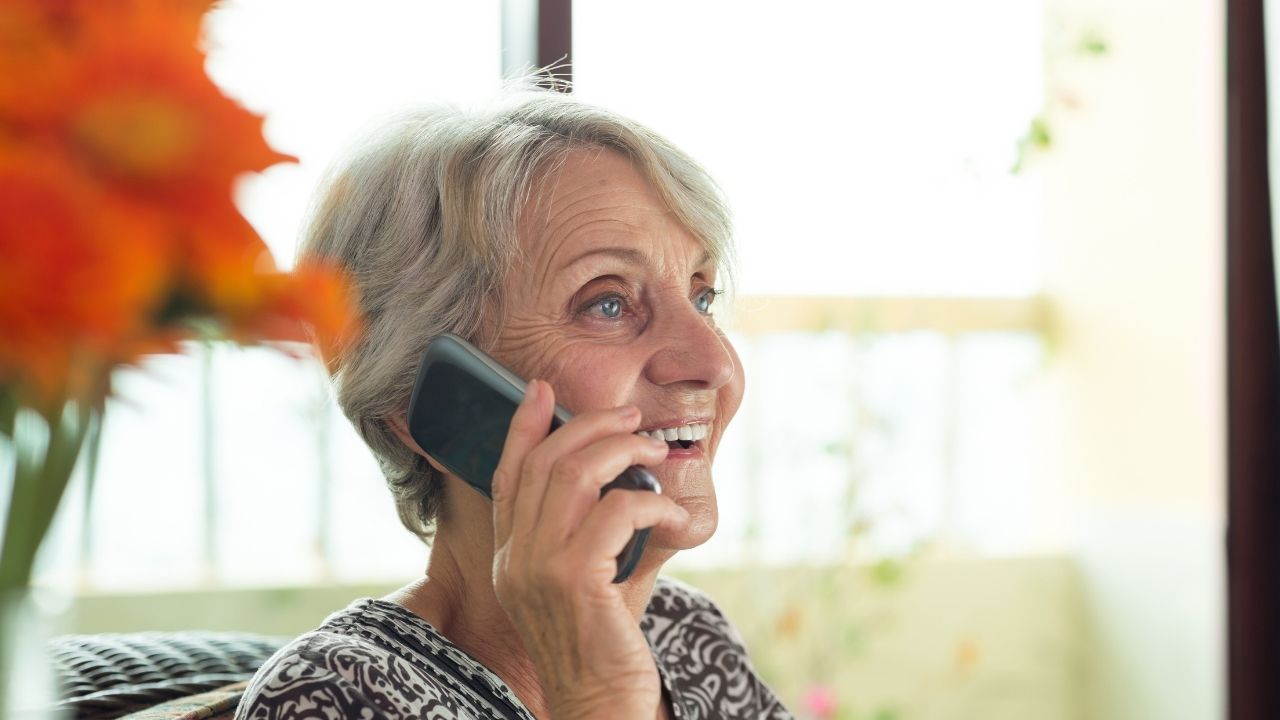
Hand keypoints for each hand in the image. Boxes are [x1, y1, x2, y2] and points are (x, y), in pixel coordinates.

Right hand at [490, 379, 686, 717]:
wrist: (600, 703)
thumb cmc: (604, 642)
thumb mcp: (590, 578)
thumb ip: (595, 531)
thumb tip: (633, 479)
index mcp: (508, 555)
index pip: (506, 474)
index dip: (522, 426)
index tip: (540, 390)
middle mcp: (512, 557)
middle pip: (544, 462)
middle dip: (591, 426)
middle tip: (632, 418)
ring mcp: (537, 566)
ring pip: (575, 474)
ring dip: (622, 451)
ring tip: (655, 452)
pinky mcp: (573, 579)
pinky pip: (615, 511)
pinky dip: (651, 501)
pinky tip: (670, 513)